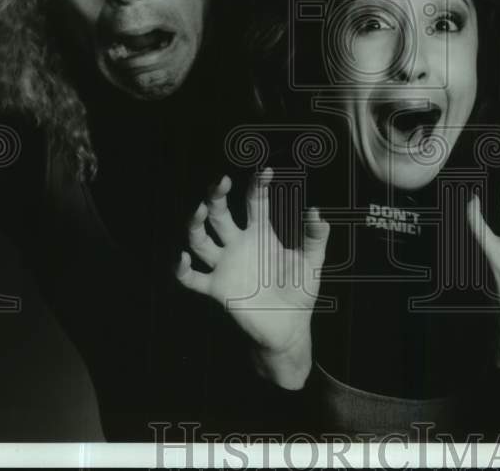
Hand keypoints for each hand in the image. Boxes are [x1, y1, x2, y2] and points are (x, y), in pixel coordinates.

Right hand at [175, 168, 329, 388]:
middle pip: (220, 214)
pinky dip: (182, 269)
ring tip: (199, 210)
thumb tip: (317, 211)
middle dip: (216, 196)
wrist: (290, 328)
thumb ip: (316, 237)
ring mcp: (225, 266)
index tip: (266, 171)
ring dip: (195, 225)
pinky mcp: (218, 289)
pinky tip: (183, 258)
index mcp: (261, 234)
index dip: (258, 185)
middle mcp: (239, 245)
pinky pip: (192, 279)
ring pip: (200, 240)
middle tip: (221, 181)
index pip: (255, 201)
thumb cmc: (300, 291)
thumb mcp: (312, 262)